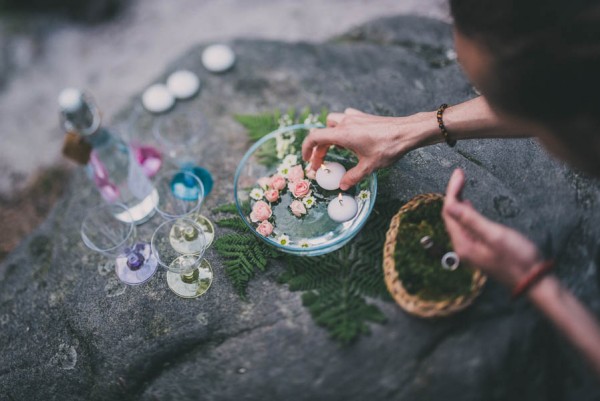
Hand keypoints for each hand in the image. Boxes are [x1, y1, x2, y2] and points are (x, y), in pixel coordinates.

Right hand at [301, 108, 437, 189]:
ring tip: (336, 149)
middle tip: (320, 164)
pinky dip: (342, 127)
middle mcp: (345, 123)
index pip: (314, 137)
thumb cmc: (388, 147)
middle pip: (322, 134)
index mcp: (342, 134)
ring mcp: (354, 117)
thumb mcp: (369, 166)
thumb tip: (342, 185)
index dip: (306, 149)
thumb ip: (353, 177)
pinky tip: (350, 136)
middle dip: (319, 150)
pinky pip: (345, 118)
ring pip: (332, 122)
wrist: (407, 131)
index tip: (307, 161)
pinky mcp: (363, 116)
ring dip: (329, 135)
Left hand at [442, 169, 540, 287]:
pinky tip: (469, 206)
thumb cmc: (518, 259)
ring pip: (458, 221)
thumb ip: (471, 220)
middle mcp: (462, 248)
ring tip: (461, 185)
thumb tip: (448, 205)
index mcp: (463, 244)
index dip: (452, 191)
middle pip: (451, 216)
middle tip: (459, 174)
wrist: (533, 281)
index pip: (449, 212)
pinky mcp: (480, 250)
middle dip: (453, 194)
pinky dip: (466, 213)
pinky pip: (466, 228)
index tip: (459, 173)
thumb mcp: (494, 235)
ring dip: (459, 202)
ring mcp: (471, 250)